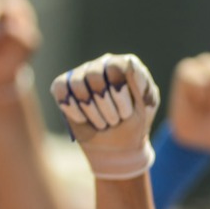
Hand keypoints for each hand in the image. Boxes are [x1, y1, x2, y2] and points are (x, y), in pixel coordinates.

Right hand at [51, 54, 159, 180]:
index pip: (115, 66)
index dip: (119, 92)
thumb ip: (143, 84)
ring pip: (77, 84)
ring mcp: (80, 74)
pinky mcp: (62, 86)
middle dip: (105, 105)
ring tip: (103, 123)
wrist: (119, 143)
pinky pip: (61, 91)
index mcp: (124, 64)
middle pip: (94, 75)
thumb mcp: (148, 105)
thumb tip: (129, 65)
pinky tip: (85, 120)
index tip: (126, 113)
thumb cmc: (136, 121)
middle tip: (114, 121)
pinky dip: (73, 110)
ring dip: (91, 111)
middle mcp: (101, 64)